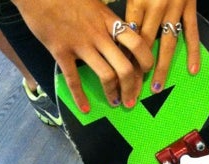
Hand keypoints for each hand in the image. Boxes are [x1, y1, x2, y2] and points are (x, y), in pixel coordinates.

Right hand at [12, 0, 154, 111]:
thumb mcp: (93, 2)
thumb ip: (106, 19)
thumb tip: (119, 32)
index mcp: (108, 20)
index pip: (136, 43)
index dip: (146, 61)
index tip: (146, 71)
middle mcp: (98, 35)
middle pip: (125, 67)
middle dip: (132, 87)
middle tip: (133, 98)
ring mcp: (80, 45)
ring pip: (106, 76)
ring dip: (113, 93)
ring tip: (116, 102)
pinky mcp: (61, 52)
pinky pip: (74, 79)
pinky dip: (80, 97)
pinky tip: (85, 108)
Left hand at [125, 0, 199, 92]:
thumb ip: (129, 10)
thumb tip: (119, 36)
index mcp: (138, 1)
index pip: (129, 38)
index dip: (125, 61)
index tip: (120, 80)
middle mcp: (155, 7)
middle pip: (145, 47)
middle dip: (139, 72)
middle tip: (133, 92)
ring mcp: (174, 8)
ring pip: (167, 45)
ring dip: (161, 69)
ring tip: (157, 89)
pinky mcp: (189, 5)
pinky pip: (192, 32)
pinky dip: (193, 52)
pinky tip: (193, 70)